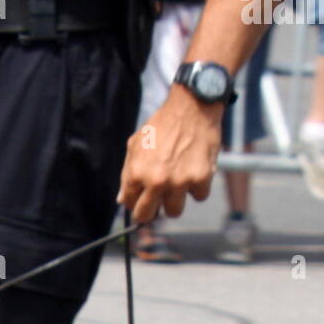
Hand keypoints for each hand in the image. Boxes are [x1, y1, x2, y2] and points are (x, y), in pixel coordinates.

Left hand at [118, 88, 222, 223]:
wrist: (192, 107)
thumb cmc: (162, 125)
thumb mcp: (136, 144)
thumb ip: (127, 174)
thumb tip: (122, 200)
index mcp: (137, 173)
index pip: (130, 205)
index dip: (135, 203)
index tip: (142, 199)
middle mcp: (157, 181)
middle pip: (148, 216)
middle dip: (151, 211)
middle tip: (157, 201)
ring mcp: (180, 182)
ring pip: (174, 212)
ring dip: (176, 200)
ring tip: (178, 182)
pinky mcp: (201, 179)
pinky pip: (199, 197)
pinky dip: (198, 187)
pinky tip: (195, 171)